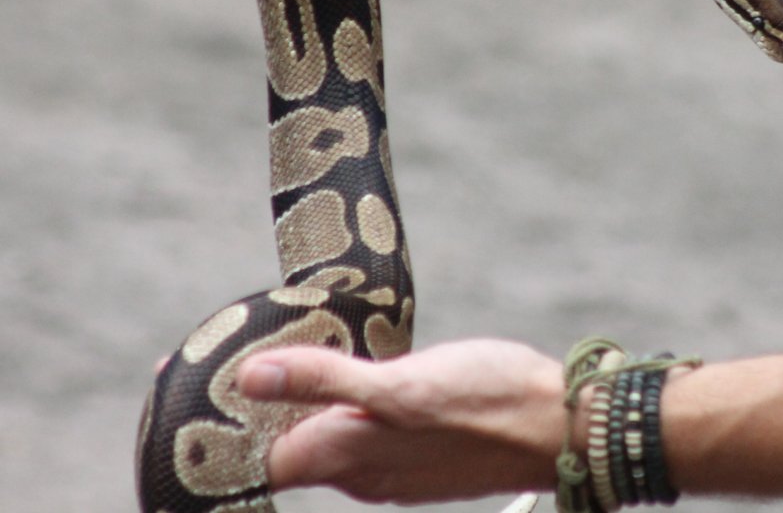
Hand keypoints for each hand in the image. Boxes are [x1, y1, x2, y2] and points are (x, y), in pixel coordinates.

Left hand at [236, 338, 568, 502]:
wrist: (558, 424)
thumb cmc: (486, 401)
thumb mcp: (403, 386)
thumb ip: (326, 382)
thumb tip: (251, 378)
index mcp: (348, 458)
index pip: (258, 460)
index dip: (214, 435)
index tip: (182, 391)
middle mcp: (361, 469)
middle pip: (284, 450)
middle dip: (246, 414)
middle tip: (215, 360)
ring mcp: (390, 461)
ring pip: (320, 439)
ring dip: (290, 406)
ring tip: (266, 355)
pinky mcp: (414, 444)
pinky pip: (355, 430)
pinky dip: (331, 403)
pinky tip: (338, 370)